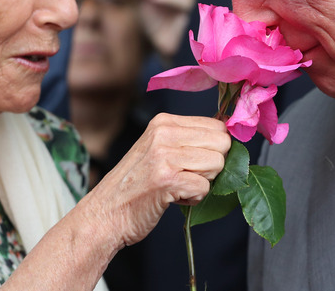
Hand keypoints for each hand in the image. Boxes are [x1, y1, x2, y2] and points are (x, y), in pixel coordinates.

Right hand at [82, 113, 229, 247]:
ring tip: (176, 187)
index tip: (195, 162)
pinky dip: (193, 199)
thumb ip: (187, 140)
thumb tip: (229, 138)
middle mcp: (164, 133)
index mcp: (164, 122)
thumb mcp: (157, 149)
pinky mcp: (167, 180)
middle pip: (222, 143)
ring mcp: (164, 156)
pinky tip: (172, 198)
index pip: (217, 125)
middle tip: (186, 176)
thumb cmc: (135, 185)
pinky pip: (205, 188)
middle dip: (212, 166)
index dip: (215, 148)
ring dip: (202, 183)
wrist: (105, 213)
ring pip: (217, 164)